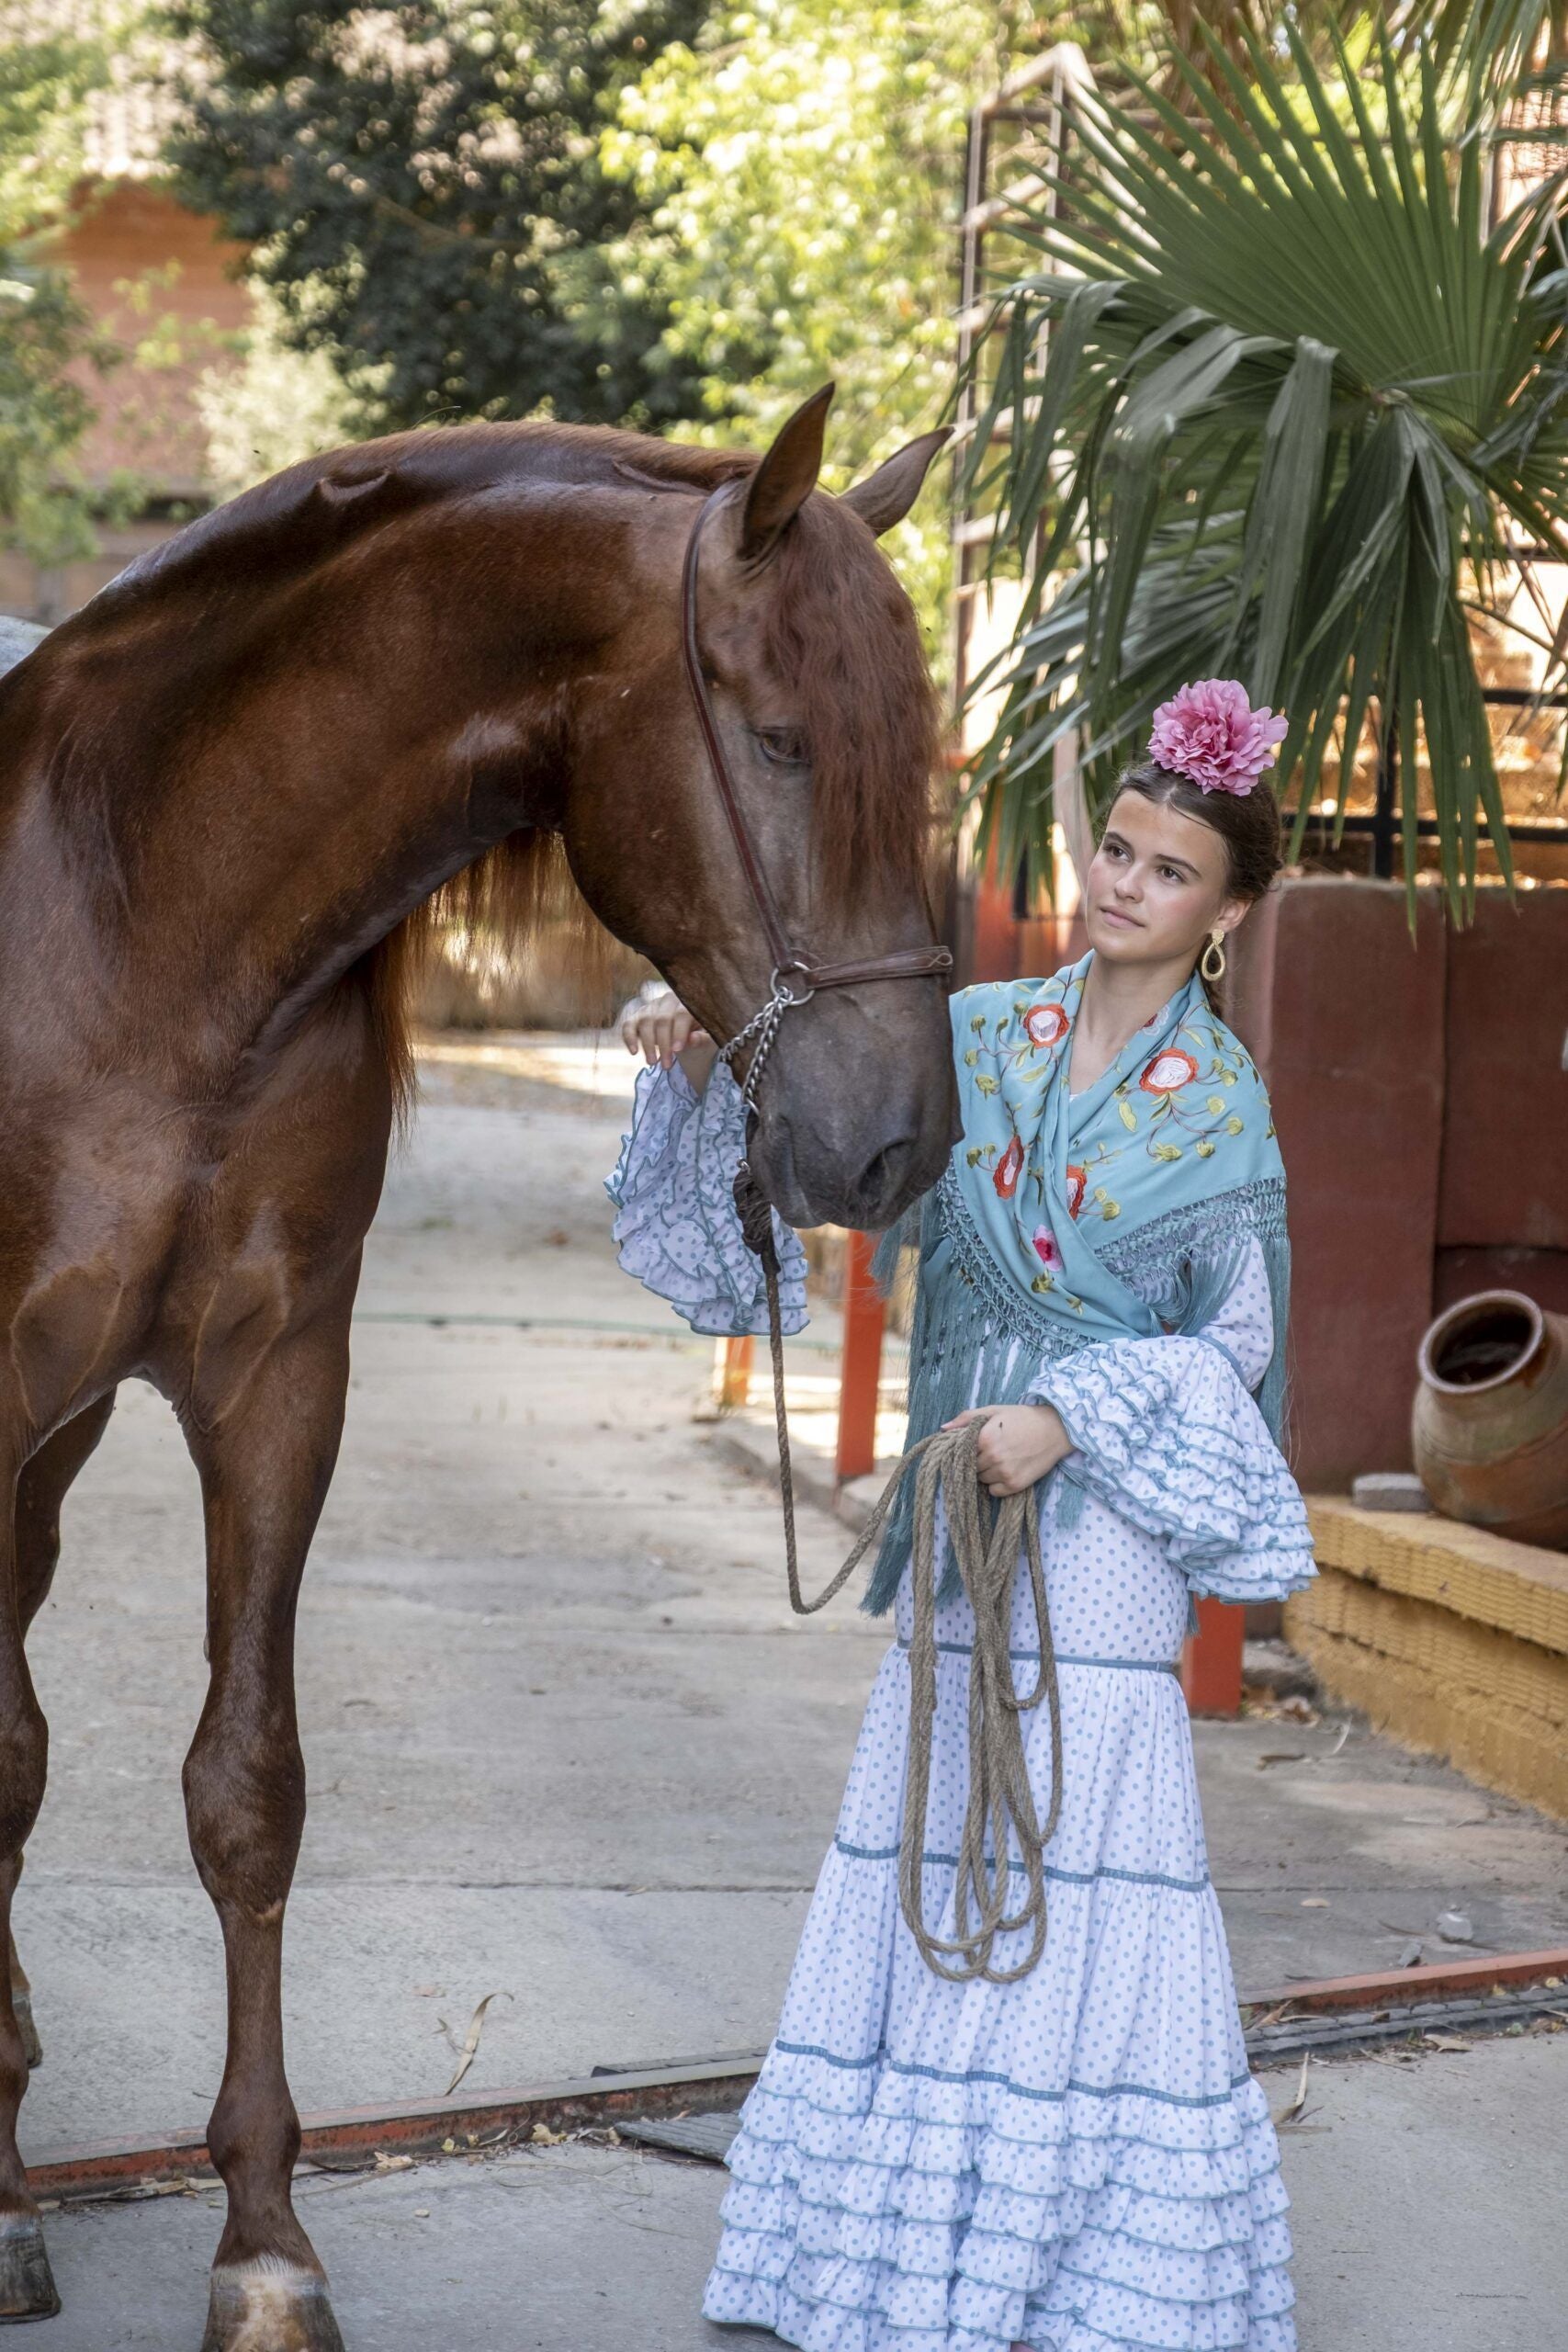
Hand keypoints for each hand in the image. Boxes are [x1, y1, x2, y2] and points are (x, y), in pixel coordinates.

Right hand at [620, 988, 713, 1075]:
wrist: (686, 1035)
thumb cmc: (699, 1036)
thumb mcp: (707, 1040)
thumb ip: (703, 1039)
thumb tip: (693, 1039)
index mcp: (688, 1003)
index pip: (681, 1014)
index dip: (678, 1032)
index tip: (677, 1050)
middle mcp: (667, 1000)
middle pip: (662, 1019)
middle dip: (663, 1044)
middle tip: (667, 1066)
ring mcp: (650, 1007)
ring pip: (645, 1022)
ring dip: (648, 1044)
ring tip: (652, 1063)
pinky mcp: (637, 1016)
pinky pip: (628, 1025)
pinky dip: (629, 1038)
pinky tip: (634, 1052)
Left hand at [944, 1404, 1072, 1497]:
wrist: (1056, 1429)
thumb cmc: (1023, 1418)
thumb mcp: (994, 1410)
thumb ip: (967, 1418)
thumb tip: (943, 1429)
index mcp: (984, 1437)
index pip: (961, 1452)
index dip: (967, 1450)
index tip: (976, 1446)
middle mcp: (993, 1457)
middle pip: (970, 1468)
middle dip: (977, 1461)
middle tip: (991, 1451)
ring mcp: (1004, 1472)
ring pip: (981, 1480)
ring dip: (986, 1473)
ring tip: (1001, 1459)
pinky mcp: (1015, 1485)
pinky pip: (994, 1492)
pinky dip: (997, 1484)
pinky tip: (1007, 1470)